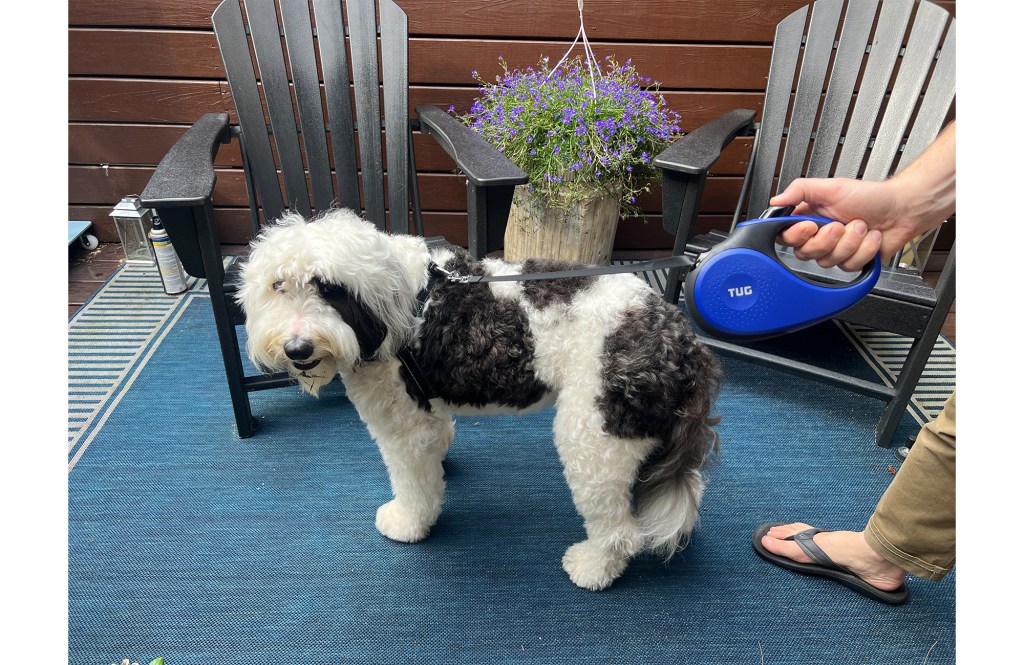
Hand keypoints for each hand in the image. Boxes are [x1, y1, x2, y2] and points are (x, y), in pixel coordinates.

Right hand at [770, 177, 914, 270]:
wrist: (902, 209)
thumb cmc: (871, 197)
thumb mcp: (831, 187)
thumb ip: (800, 190)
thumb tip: (775, 201)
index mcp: (810, 217)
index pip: (786, 236)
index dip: (796, 236)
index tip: (810, 226)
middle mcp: (820, 236)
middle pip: (806, 253)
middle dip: (827, 239)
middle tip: (840, 225)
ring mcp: (836, 251)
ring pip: (828, 261)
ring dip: (850, 242)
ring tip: (861, 226)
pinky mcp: (852, 261)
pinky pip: (849, 266)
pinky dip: (864, 250)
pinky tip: (870, 238)